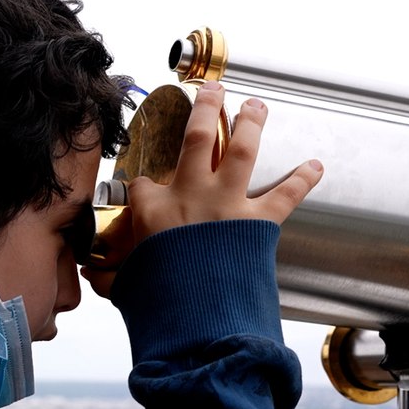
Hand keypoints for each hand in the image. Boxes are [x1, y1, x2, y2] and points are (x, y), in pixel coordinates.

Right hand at [82, 82, 322, 298]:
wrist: (197, 317)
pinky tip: (316, 166)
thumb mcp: (128, 285)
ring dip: (251, 125)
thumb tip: (93, 278)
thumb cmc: (162, 303)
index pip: (145, 186)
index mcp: (154, 210)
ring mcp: (227, 206)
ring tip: (257, 106)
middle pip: (198, 138)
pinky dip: (302, 180)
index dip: (145, 188)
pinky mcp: (258, 224)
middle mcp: (192, 197)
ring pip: (241, 152)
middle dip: (206, 108)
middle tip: (213, 91)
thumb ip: (114, 276)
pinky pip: (285, 196)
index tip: (147, 192)